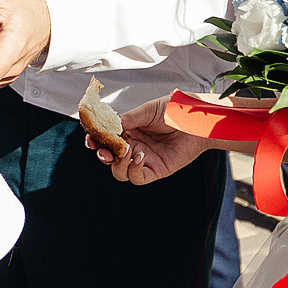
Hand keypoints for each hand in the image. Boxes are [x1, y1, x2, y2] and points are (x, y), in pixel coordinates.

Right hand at [86, 95, 216, 184]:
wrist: (197, 122)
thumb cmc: (175, 112)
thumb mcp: (149, 110)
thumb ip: (130, 118)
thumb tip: (111, 124)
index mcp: (129, 131)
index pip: (106, 138)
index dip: (95, 139)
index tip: (89, 137)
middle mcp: (134, 146)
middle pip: (109, 157)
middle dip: (101, 154)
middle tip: (101, 149)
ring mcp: (143, 159)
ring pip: (119, 171)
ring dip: (118, 163)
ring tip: (128, 150)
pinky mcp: (156, 170)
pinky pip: (138, 177)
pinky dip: (134, 169)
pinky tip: (140, 156)